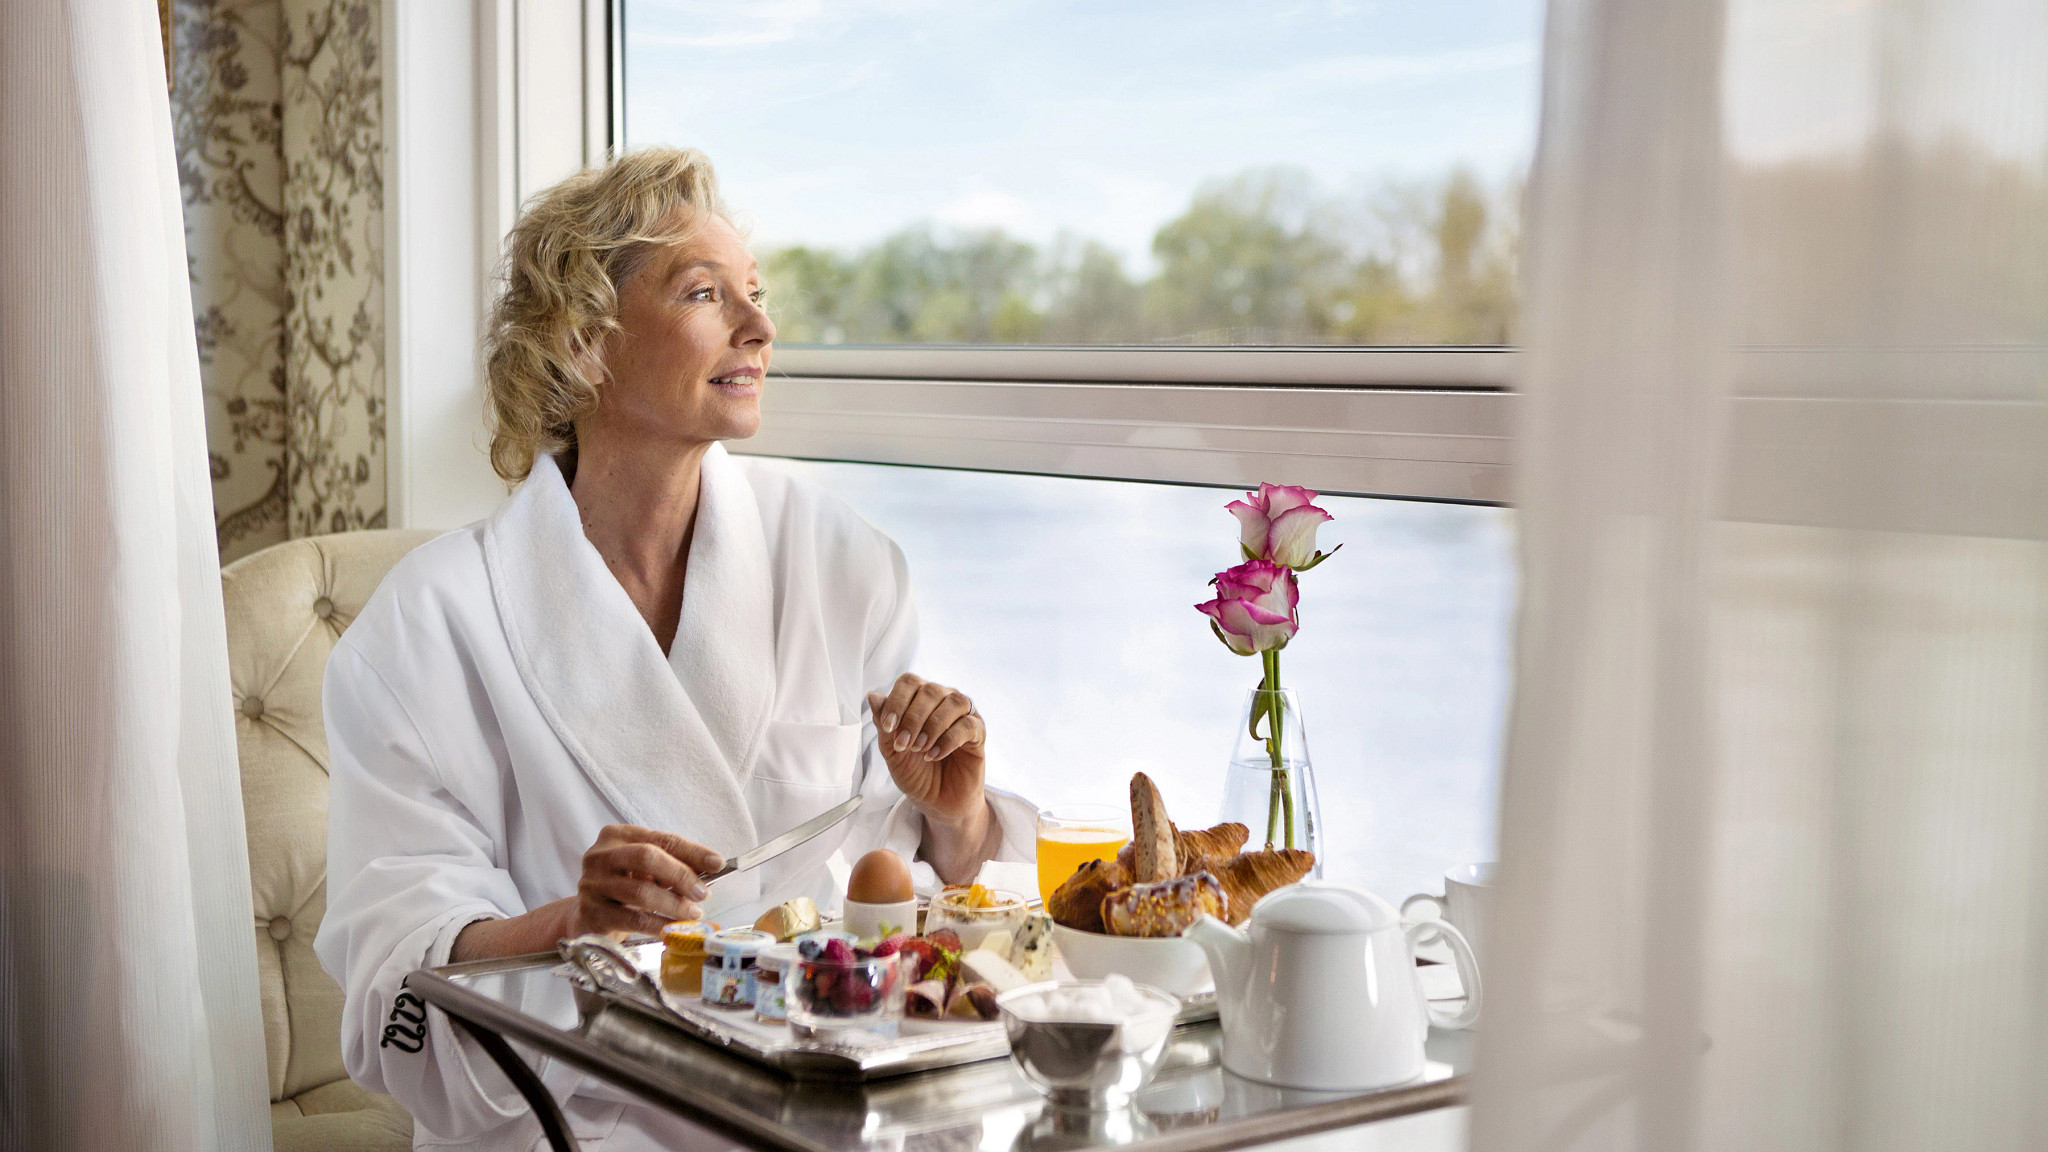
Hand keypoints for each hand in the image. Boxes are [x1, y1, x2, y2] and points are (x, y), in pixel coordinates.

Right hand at [566, 823, 723, 937]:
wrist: (589, 916)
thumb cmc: (624, 888)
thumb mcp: (648, 871)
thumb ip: (675, 864)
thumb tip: (711, 866)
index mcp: (617, 836)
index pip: (661, 839)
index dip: (692, 851)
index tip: (717, 863)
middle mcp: (600, 855)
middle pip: (647, 857)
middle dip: (681, 875)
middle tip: (702, 893)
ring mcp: (592, 884)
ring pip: (640, 891)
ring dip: (673, 904)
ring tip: (692, 914)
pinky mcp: (591, 912)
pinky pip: (632, 919)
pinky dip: (657, 925)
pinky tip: (672, 929)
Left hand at [867, 674, 986, 825]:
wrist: (937, 802)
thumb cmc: (915, 773)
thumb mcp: (892, 751)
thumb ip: (883, 724)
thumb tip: (873, 696)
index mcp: (920, 699)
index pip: (909, 682)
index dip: (897, 701)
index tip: (887, 727)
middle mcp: (943, 700)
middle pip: (930, 690)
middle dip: (913, 718)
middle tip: (904, 744)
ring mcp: (963, 715)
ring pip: (953, 702)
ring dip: (932, 726)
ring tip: (920, 750)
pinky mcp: (978, 733)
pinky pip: (968, 725)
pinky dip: (948, 740)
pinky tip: (934, 756)